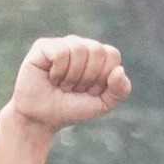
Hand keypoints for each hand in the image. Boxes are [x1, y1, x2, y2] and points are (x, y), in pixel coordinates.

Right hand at [8, 36, 131, 130]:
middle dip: (88, 77)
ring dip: (71, 77)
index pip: (112, 55)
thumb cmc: (72, 109)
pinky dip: (58, 72)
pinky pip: (60, 52)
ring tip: (62, 85)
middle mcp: (81, 45)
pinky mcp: (43, 46)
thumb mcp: (103, 104)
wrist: (43, 119)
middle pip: (97, 50)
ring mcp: (62, 44)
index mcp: (98, 56)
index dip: (103, 78)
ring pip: (79, 49)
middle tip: (75, 89)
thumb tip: (119, 70)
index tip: (91, 91)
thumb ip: (120, 90)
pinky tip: (51, 78)